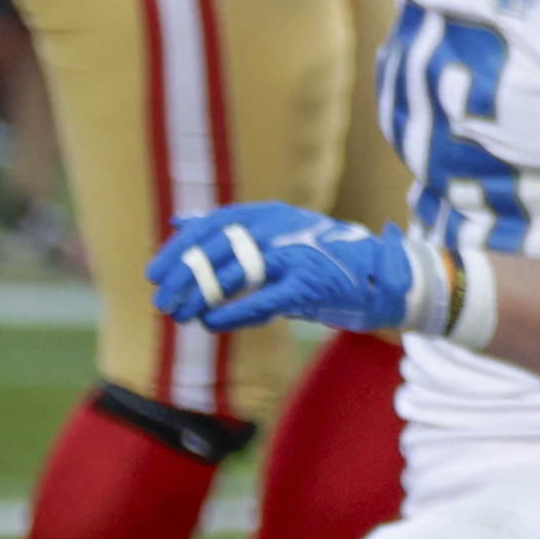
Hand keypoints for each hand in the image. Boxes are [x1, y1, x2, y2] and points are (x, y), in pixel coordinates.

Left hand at [150, 201, 441, 335]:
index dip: (181, 248)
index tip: (156, 272)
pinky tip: (212, 323)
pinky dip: (235, 312)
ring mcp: (297, 255)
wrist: (383, 277)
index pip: (214, 225)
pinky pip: (263, 299)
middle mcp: (282, 228)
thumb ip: (231, 231)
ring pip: (235, 273)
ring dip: (202, 296)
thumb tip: (179, 222)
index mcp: (272, 214)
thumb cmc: (323, 261)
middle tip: (161, 299)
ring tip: (181, 315)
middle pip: (219, 248)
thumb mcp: (276, 238)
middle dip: (184, 275)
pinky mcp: (310, 284)